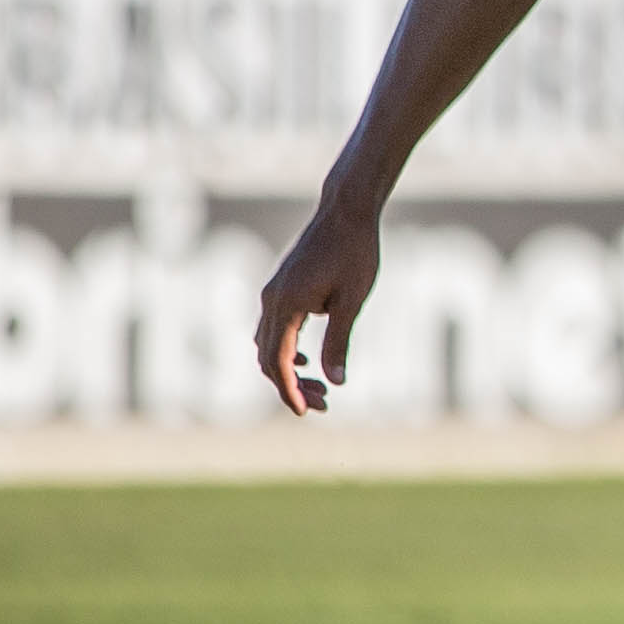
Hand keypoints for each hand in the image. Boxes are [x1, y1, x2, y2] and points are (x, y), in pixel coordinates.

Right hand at [253, 193, 382, 415]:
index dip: (289, 390)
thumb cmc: (355, 253)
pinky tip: (307, 359)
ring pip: (268, 345)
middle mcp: (271, 301)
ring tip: (321, 388)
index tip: (305, 411)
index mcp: (286, 306)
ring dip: (289, 369)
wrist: (345, 212)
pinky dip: (285, 350)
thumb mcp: (352, 301)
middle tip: (323, 405)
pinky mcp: (280, 289)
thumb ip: (340, 341)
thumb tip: (337, 381)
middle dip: (292, 385)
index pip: (278, 361)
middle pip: (269, 357)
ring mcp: (272, 293)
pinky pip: (273, 329)